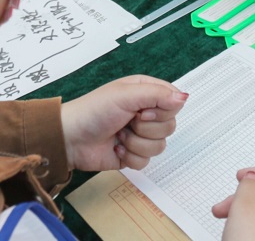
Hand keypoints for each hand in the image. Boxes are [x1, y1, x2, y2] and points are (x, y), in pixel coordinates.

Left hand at [61, 75, 186, 171]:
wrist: (70, 139)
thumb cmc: (93, 110)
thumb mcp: (125, 95)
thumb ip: (157, 95)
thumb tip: (184, 97)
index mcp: (146, 93)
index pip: (174, 102)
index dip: (163, 110)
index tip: (144, 111)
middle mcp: (146, 113)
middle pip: (170, 126)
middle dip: (147, 128)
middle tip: (129, 122)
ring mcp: (140, 135)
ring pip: (160, 146)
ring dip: (136, 143)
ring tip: (119, 135)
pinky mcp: (133, 154)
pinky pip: (146, 161)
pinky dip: (130, 156)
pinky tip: (116, 148)